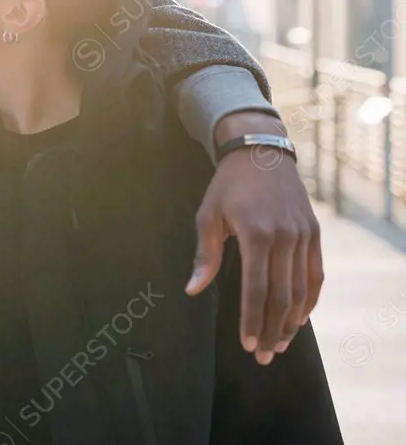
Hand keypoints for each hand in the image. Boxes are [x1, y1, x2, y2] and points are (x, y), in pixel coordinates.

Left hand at [186, 112, 322, 365]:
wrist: (261, 153)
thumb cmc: (228, 186)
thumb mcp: (208, 216)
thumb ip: (205, 256)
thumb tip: (192, 290)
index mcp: (257, 234)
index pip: (256, 289)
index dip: (252, 320)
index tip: (247, 344)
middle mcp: (285, 238)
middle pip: (282, 296)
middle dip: (272, 330)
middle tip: (263, 355)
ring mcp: (304, 236)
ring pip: (302, 290)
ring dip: (292, 321)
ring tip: (279, 344)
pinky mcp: (314, 234)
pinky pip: (316, 274)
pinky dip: (310, 299)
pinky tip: (299, 318)